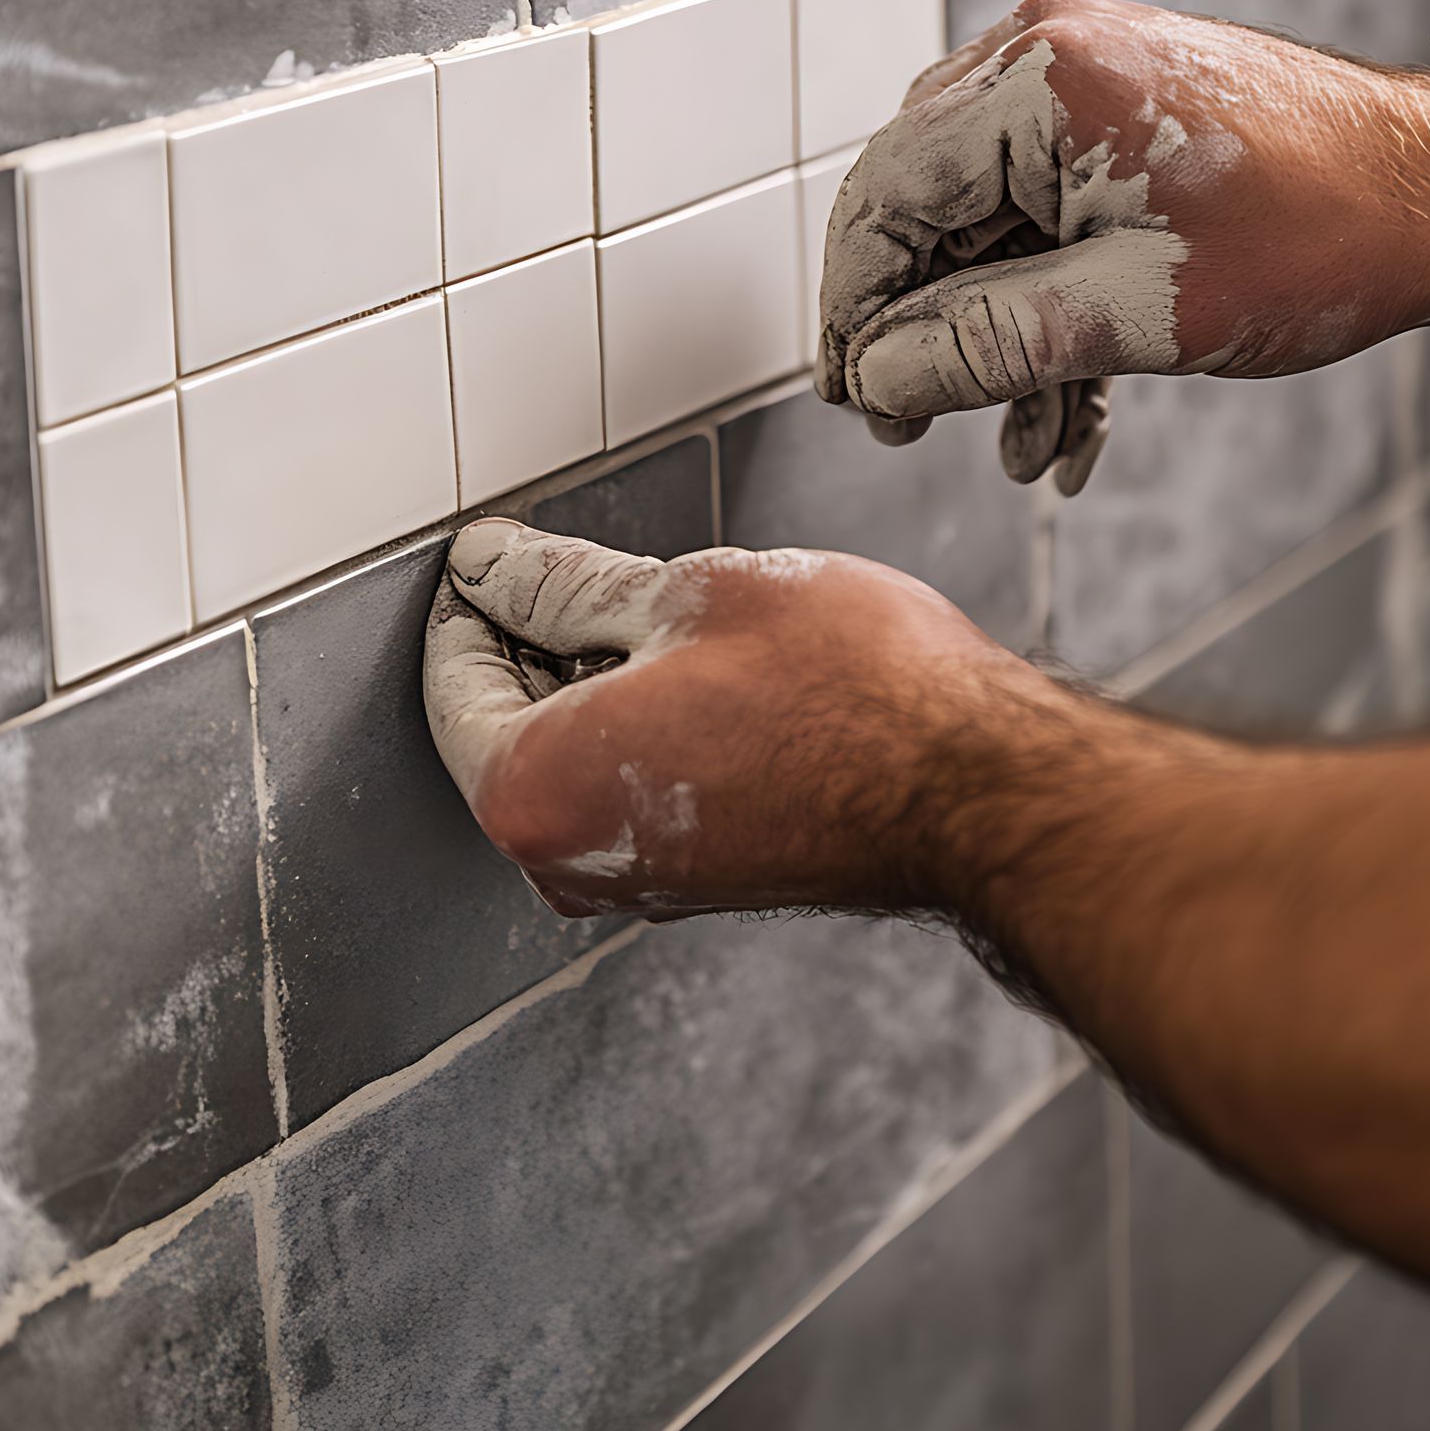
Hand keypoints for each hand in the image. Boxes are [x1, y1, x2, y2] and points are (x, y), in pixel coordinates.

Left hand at [422, 518, 1049, 920]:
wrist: (977, 788)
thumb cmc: (851, 692)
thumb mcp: (687, 594)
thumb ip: (563, 585)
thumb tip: (492, 567)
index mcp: (536, 793)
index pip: (452, 679)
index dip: (476, 594)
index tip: (501, 547)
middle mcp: (570, 864)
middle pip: (505, 723)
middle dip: (532, 635)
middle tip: (586, 560)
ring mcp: (637, 883)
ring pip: (575, 752)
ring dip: (597, 674)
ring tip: (666, 602)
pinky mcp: (699, 879)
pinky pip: (631, 785)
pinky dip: (644, 718)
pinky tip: (705, 660)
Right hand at [815, 0, 1429, 476]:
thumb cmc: (1321, 234)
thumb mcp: (1129, 315)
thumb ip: (981, 345)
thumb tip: (879, 379)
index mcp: (1035, 79)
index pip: (883, 199)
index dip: (856, 312)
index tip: (855, 398)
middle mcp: (1044, 54)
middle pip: (925, 207)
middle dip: (930, 333)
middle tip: (920, 427)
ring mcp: (1084, 76)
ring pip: (986, 223)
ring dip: (998, 336)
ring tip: (1028, 440)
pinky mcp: (1122, 112)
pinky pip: (1043, 212)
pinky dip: (1049, 304)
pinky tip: (1071, 405)